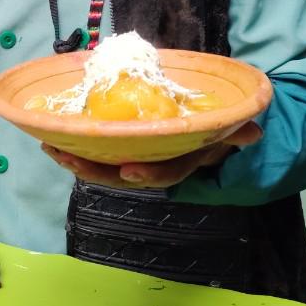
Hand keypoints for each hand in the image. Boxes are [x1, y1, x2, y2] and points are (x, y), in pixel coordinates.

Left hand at [41, 121, 261, 187]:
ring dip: (76, 160)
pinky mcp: (119, 150)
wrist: (205, 134)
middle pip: (122, 175)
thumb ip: (237, 130)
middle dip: (94, 170)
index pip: (166, 173)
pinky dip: (74, 148)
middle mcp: (154, 165)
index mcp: (181, 161)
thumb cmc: (213, 130)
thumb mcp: (228, 129)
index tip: (128, 171)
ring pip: (103, 168)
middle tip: (67, 157)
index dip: (148, 175)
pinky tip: (51, 138)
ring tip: (51, 148)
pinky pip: (95, 154)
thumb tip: (254, 130)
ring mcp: (135, 160)